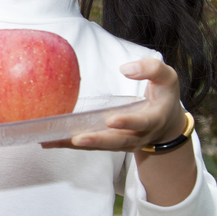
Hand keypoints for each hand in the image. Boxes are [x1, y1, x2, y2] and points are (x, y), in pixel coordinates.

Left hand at [50, 58, 188, 152]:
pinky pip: (89, 145)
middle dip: (97, 140)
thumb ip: (152, 70)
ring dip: (75, 145)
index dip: (127, 122)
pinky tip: (48, 141)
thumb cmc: (164, 97)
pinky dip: (69, 144)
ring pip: (98, 146)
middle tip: (78, 139)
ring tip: (52, 141)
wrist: (166, 125)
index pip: (140, 123)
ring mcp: (122, 143)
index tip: (112, 119)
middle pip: (116, 141)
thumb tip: (126, 68)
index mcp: (152, 120)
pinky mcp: (108, 143)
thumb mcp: (168, 79)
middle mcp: (136, 136)